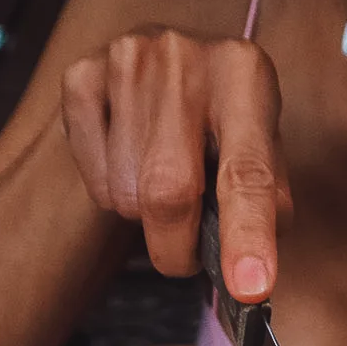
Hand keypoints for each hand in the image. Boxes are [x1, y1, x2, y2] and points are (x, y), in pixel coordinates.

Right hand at [60, 28, 291, 302]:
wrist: (176, 60)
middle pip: (169, 194)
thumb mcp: (263, 149)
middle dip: (177, 248)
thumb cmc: (224, 116)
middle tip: (186, 253)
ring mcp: (126, 61)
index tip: (248, 288)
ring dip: (143, 215)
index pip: (246, 172)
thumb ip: (265, 207)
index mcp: (244, 75)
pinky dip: (111, 191)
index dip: (246, 237)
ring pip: (125, 195)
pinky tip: (129, 159)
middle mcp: (184, 57)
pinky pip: (93, 179)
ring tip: (160, 177)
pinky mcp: (81, 75)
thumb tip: (248, 274)